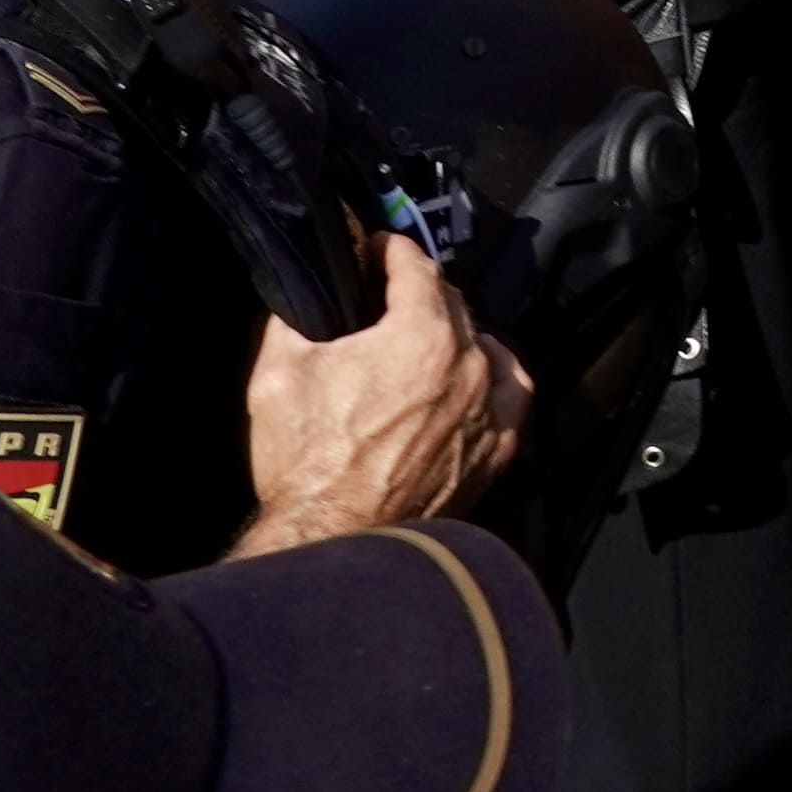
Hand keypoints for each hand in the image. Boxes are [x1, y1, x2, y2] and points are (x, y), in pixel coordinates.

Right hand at [236, 230, 526, 550]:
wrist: (335, 541)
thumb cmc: (308, 463)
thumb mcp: (278, 374)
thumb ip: (294, 319)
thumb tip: (299, 297)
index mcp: (421, 335)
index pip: (417, 268)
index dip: (393, 251)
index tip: (377, 250)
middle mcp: (468, 365)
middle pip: (455, 303)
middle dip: (422, 291)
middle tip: (391, 296)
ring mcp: (488, 411)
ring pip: (488, 347)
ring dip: (462, 334)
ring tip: (433, 338)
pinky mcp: (496, 453)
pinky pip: (512, 398)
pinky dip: (497, 380)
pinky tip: (479, 379)